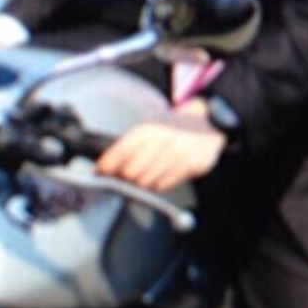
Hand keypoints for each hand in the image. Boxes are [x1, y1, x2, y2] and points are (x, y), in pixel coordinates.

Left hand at [95, 100, 224, 193]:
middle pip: (130, 172)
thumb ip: (129, 146)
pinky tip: (160, 175)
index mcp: (147, 129)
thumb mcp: (150, 128)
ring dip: (141, 183)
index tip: (99, 172)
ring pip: (146, 182)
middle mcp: (161, 141)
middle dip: (123, 178)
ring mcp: (176, 154)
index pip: (119, 152)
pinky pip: (164, 185)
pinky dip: (158, 184)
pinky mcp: (190, 166)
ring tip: (144, 175)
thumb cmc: (174, 128)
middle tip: (123, 177)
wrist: (208, 122)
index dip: (106, 166)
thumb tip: (104, 165)